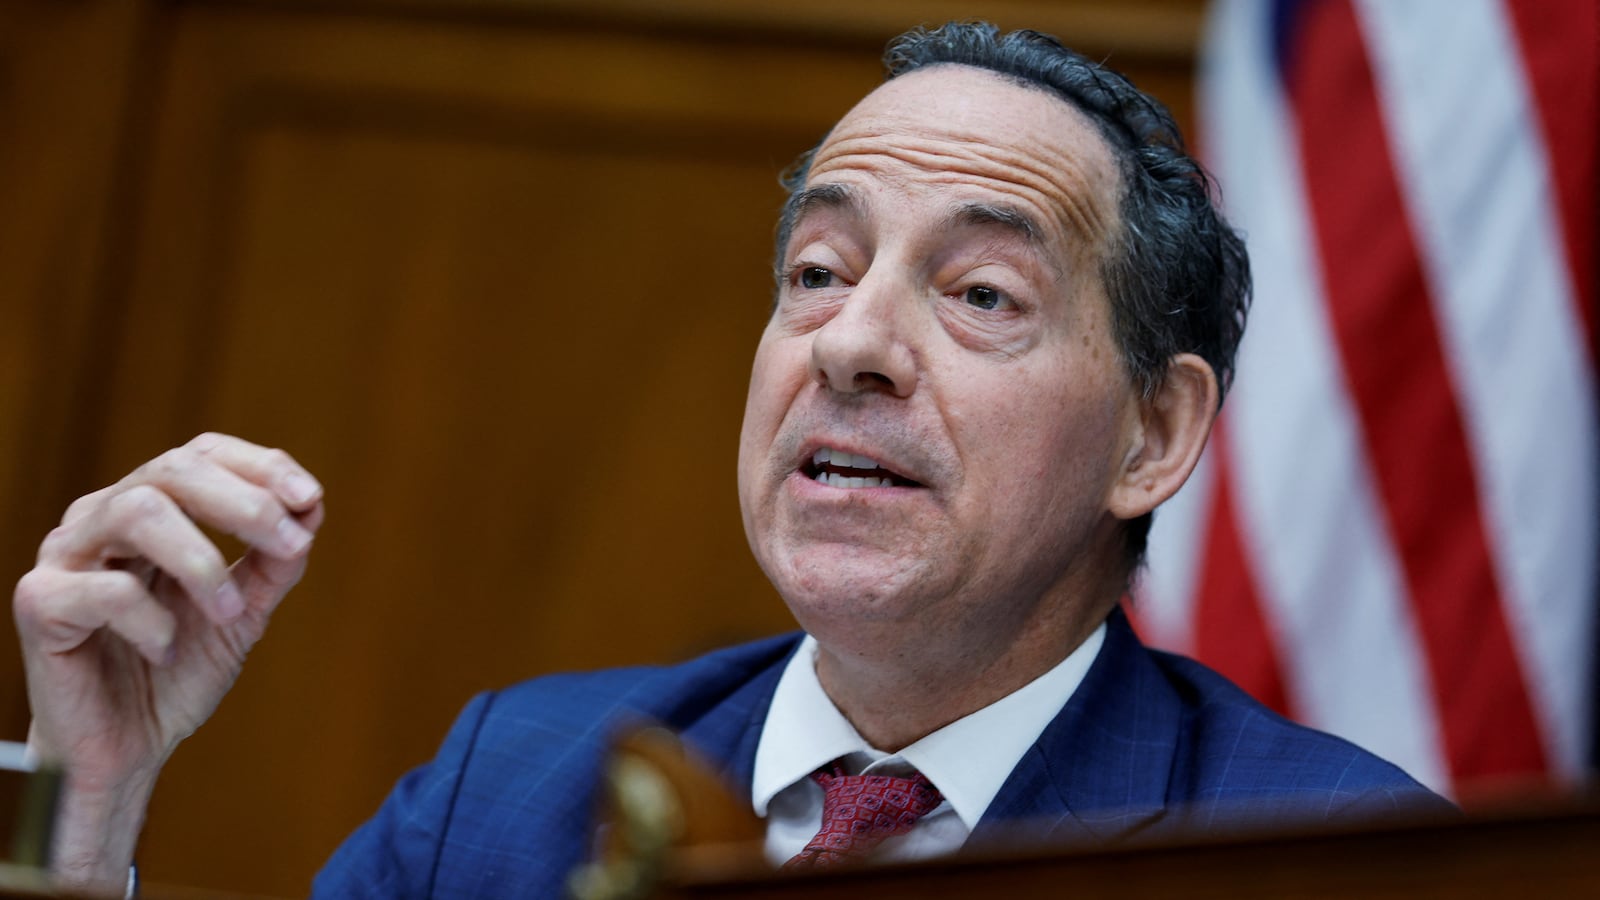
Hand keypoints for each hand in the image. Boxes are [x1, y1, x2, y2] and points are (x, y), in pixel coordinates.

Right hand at [12, 433, 324, 887]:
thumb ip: (274, 562)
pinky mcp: (40, 604)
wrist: (128, 747)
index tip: (310, 499)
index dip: (260, 466)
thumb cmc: (177, 670)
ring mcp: (65, 555)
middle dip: (244, 503)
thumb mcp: (243, 611)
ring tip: (229, 611)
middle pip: (172, 470)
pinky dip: (152, 619)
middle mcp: (101, 518)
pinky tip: (165, 650)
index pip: (201, 455)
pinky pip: (102, 589)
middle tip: (291, 545)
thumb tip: (312, 506)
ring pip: (136, 511)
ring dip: (201, 560)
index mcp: (147, 508)